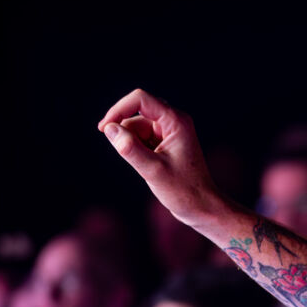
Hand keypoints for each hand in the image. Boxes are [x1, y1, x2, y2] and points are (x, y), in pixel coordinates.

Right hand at [99, 89, 221, 228]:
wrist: (202, 207)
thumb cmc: (184, 191)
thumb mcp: (153, 170)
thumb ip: (130, 148)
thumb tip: (109, 129)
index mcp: (176, 122)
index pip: (140, 99)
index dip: (119, 109)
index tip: (104, 129)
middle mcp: (174, 121)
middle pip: (137, 113)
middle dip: (126, 131)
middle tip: (128, 155)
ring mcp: (170, 131)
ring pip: (137, 126)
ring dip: (132, 143)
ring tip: (146, 166)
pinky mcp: (165, 142)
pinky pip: (141, 137)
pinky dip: (137, 148)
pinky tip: (147, 166)